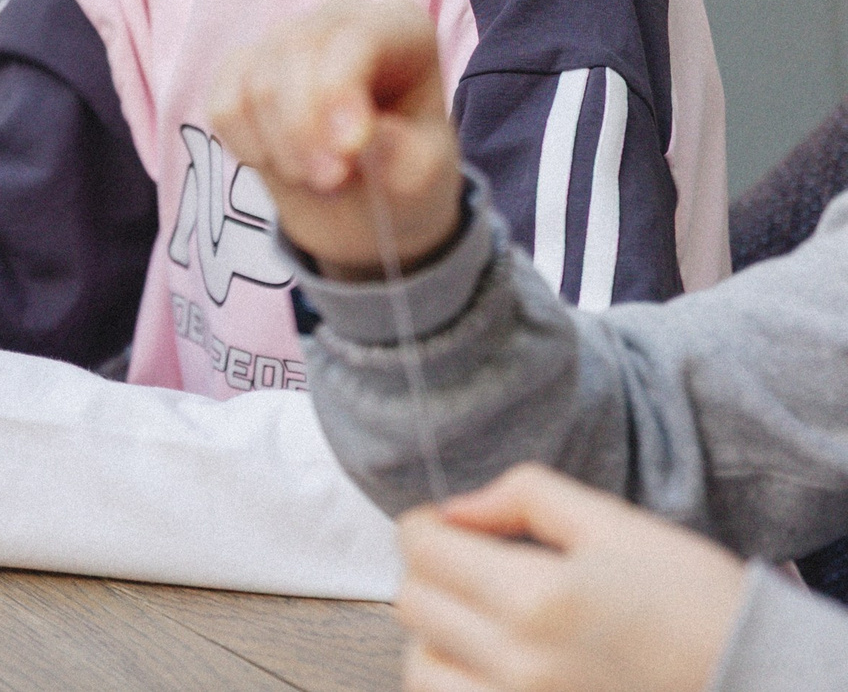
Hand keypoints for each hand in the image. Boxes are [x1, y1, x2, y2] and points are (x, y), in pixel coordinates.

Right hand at [207, 0, 463, 278]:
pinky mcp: (241, 67)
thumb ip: (407, 158)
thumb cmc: (406, 171)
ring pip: (255, 81)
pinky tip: (279, 162)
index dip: (339, 91)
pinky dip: (245, 145)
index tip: (346, 150)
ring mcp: (284, 37)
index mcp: (400, 27)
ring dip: (280, 146)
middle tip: (329, 182)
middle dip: (303, 126)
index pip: (356, 38)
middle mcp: (340, 18)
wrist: (368, 194)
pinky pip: (223, 104)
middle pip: (296, 50)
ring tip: (315, 178)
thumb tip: (369, 136)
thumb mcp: (426, 175)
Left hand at [395, 465, 744, 691]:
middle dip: (429, 572)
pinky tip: (490, 663)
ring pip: (422, 669)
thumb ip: (525, 497)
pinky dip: (457, 683)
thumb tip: (456, 508)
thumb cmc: (696, 603)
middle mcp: (519, 663)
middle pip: (413, 604)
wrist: (755, 680)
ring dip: (436, 637)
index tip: (446, 524)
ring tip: (477, 620)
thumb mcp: (618, 526)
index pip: (423, 550)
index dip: (424, 525)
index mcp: (537, 597)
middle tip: (465, 564)